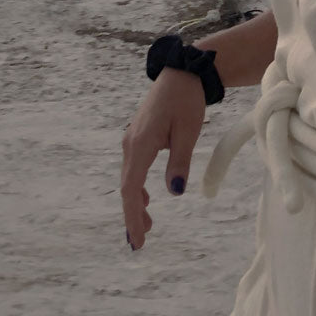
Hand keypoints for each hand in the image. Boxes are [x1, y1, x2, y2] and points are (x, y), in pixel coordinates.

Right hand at [120, 67, 205, 249]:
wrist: (182, 73)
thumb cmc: (187, 99)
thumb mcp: (188, 131)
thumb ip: (179, 161)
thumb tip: (174, 191)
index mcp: (141, 143)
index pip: (131, 188)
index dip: (132, 215)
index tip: (137, 239)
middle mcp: (131, 143)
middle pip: (127, 187)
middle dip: (132, 215)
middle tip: (140, 242)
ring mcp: (132, 139)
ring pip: (129, 178)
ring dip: (135, 202)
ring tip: (145, 226)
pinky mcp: (139, 136)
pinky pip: (134, 167)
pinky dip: (138, 187)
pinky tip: (148, 198)